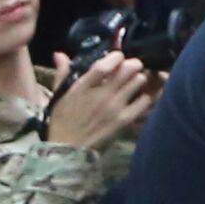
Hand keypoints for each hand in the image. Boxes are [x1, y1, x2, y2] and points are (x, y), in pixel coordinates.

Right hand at [41, 47, 160, 148]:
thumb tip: (59, 54)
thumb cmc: (62, 121)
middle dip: (132, 64)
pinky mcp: (124, 120)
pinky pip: (144, 101)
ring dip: (139, 77)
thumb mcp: (59, 96)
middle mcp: (101, 95)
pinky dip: (145, 95)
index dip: (116, 56)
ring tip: (136, 80)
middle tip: (133, 66)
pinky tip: (140, 96)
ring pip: (138, 81)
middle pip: (127, 69)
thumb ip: (62, 73)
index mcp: (82, 87)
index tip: (119, 56)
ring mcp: (114, 108)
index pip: (104, 65)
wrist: (68, 150)